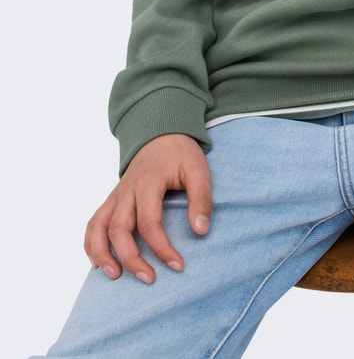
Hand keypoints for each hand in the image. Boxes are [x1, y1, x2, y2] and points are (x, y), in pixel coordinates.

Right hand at [84, 133, 211, 283]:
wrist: (162, 135)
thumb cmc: (181, 155)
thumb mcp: (199, 171)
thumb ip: (201, 199)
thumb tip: (200, 231)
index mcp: (148, 182)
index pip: (149, 222)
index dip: (162, 248)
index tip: (177, 265)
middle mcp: (126, 190)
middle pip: (119, 229)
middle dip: (131, 258)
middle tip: (149, 279)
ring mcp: (116, 194)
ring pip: (98, 226)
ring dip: (101, 253)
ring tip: (114, 275)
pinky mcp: (112, 199)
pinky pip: (94, 222)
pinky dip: (91, 243)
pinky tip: (98, 262)